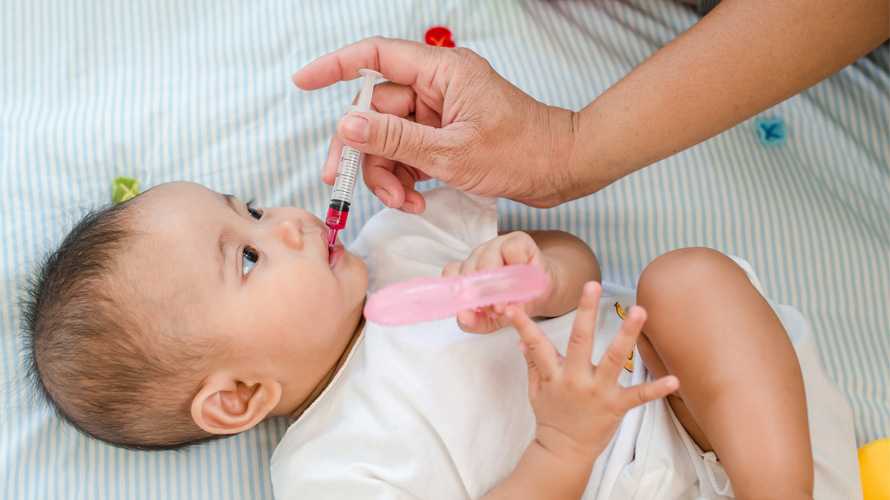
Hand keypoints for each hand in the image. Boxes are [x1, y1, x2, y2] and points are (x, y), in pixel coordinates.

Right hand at [293, 37, 577, 211]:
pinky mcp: (446, 138)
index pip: (375, 56)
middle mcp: (437, 88)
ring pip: (389, 138)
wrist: (562, 170)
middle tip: (342, 181)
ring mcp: (441, 114)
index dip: (335, 66)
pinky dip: (406, 179)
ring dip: (386, 173)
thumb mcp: (451, 152)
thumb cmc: (520, 152)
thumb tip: (346, 125)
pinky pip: (409, 153)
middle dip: (362, 149)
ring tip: (403, 203)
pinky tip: (416, 202)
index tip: (302, 82)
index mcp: (440, 73)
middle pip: (375, 109)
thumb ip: (395, 139)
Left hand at [441, 232, 554, 332]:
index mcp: (466, 272)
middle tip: (496, 310)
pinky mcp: (516, 240)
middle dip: (481, 293)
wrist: (543, 292)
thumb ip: (475, 321)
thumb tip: (464, 318)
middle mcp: (477, 257)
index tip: (469, 310)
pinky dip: (517, 265)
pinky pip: (511, 250)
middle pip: (469, 269)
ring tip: (510, 299)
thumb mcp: (493, 319)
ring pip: (487, 260)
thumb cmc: (514, 302)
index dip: (459, 292)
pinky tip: (524, 276)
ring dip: (498, 283)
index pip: (452, 275)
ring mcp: (495, 246)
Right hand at [508, 282, 678, 461]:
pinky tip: (674, 380)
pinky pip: (639, 396)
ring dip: (627, 334)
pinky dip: (657, 389)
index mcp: (554, 374)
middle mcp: (576, 380)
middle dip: (586, 311)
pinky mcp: (616, 406)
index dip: (524, 326)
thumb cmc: (551, 416)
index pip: (536, 344)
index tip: (512, 307)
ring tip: (639, 311)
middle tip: (592, 285)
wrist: (564, 451)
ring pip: (614, 358)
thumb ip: (533, 362)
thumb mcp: (536, 390)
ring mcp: (598, 392)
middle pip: (580, 341)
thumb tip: (522, 339)